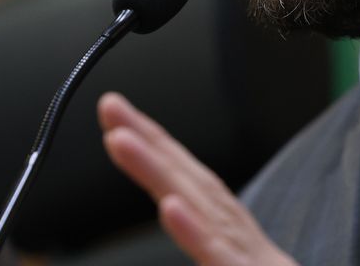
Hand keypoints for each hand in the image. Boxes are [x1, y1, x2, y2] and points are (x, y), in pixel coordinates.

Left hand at [98, 92, 298, 265]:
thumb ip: (211, 250)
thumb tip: (176, 214)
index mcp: (233, 238)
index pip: (192, 186)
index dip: (159, 148)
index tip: (121, 119)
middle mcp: (240, 240)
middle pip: (193, 184)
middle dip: (150, 143)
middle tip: (111, 108)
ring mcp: (248, 260)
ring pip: (201, 211)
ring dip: (161, 171)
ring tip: (122, 140)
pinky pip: (220, 259)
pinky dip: (196, 231)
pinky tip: (170, 206)